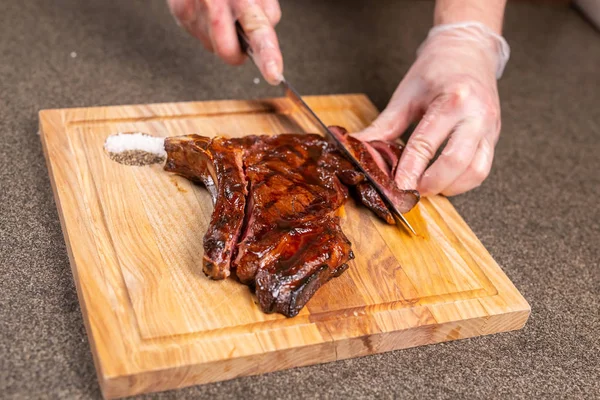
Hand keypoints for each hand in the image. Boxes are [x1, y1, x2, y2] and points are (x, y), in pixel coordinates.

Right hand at [168, 0, 282, 83]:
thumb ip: (265, 8)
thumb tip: (267, 29)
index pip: (257, 29)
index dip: (268, 55)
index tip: (274, 73)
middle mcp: (213, 2)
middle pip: (227, 52)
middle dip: (237, 53)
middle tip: (240, 35)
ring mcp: (192, 10)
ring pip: (214, 47)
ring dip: (222, 37)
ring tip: (222, 10)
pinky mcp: (180, 14)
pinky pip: (200, 37)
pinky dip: (208, 29)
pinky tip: (208, 10)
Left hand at [354, 23, 508, 196]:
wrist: (468, 50)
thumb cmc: (436, 69)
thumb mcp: (406, 95)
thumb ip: (384, 126)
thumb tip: (359, 148)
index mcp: (453, 99)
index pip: (427, 143)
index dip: (409, 169)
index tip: (396, 186)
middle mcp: (477, 115)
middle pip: (457, 162)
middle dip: (432, 183)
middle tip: (411, 190)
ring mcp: (490, 127)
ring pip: (476, 171)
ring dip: (450, 187)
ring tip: (426, 187)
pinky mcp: (494, 137)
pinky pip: (483, 168)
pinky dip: (462, 181)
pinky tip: (443, 180)